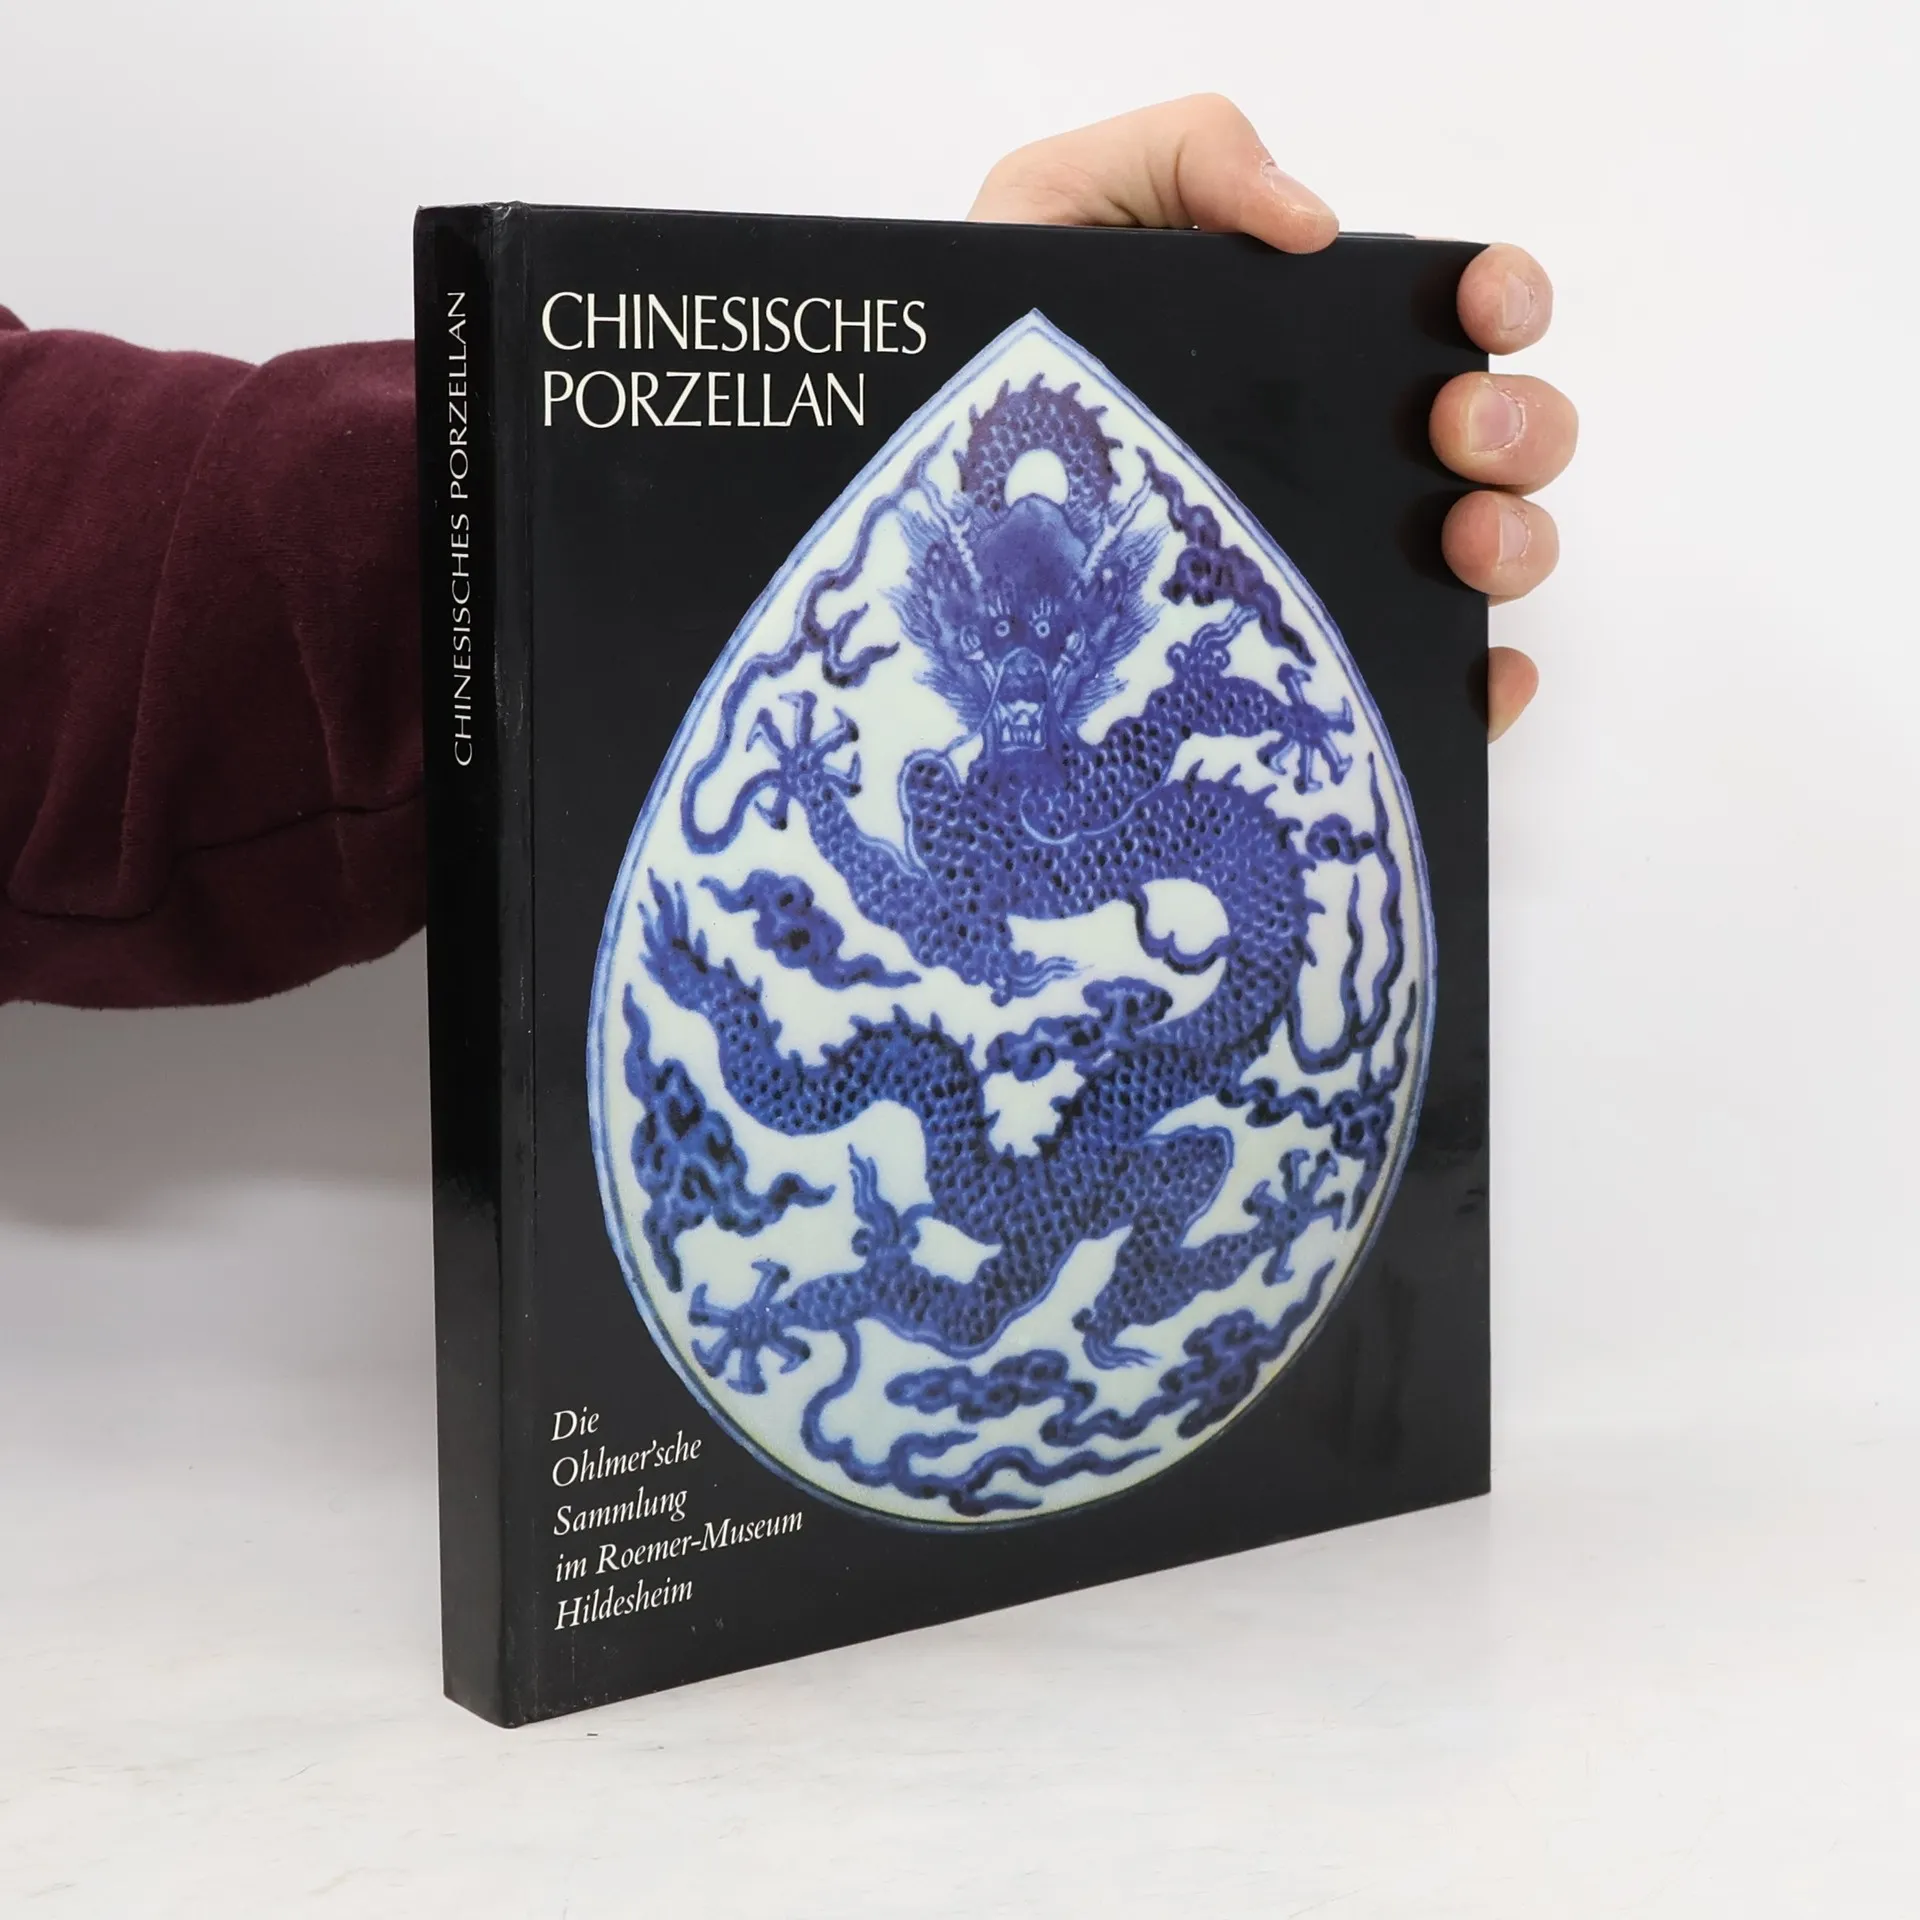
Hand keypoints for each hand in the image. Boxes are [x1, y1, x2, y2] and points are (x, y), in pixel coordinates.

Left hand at [970, 95, 1572, 741]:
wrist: (913, 489)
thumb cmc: (992, 359)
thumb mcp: (1058, 207)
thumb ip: (1182, 158)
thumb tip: (1313, 226)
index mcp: (1310, 348)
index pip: (1451, 313)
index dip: (1501, 296)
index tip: (1483, 305)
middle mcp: (1344, 456)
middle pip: (1501, 439)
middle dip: (1517, 428)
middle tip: (1452, 435)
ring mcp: (1332, 563)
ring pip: (1488, 556)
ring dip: (1514, 544)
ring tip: (1460, 545)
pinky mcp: (1305, 670)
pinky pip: (1427, 688)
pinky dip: (1484, 687)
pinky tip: (1481, 678)